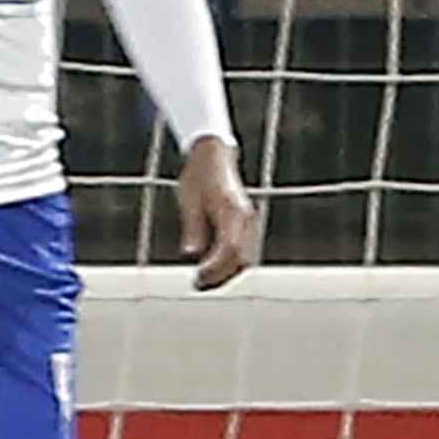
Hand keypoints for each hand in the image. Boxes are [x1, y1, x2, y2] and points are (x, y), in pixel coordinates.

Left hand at [177, 136, 259, 290]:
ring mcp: (249, 220)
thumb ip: (193, 228)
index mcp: (230, 210)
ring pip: (246, 257)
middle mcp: (245, 217)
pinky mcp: (246, 223)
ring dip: (227, 272)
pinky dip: (231, 263)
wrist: (213, 154)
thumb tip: (190, 253)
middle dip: (221, 276)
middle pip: (241, 258)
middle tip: (198, 285)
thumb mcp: (189, 201)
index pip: (228, 249)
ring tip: (204, 280)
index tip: (197, 278)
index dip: (214, 268)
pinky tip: (213, 268)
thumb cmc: (198, 175)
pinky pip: (245, 250)